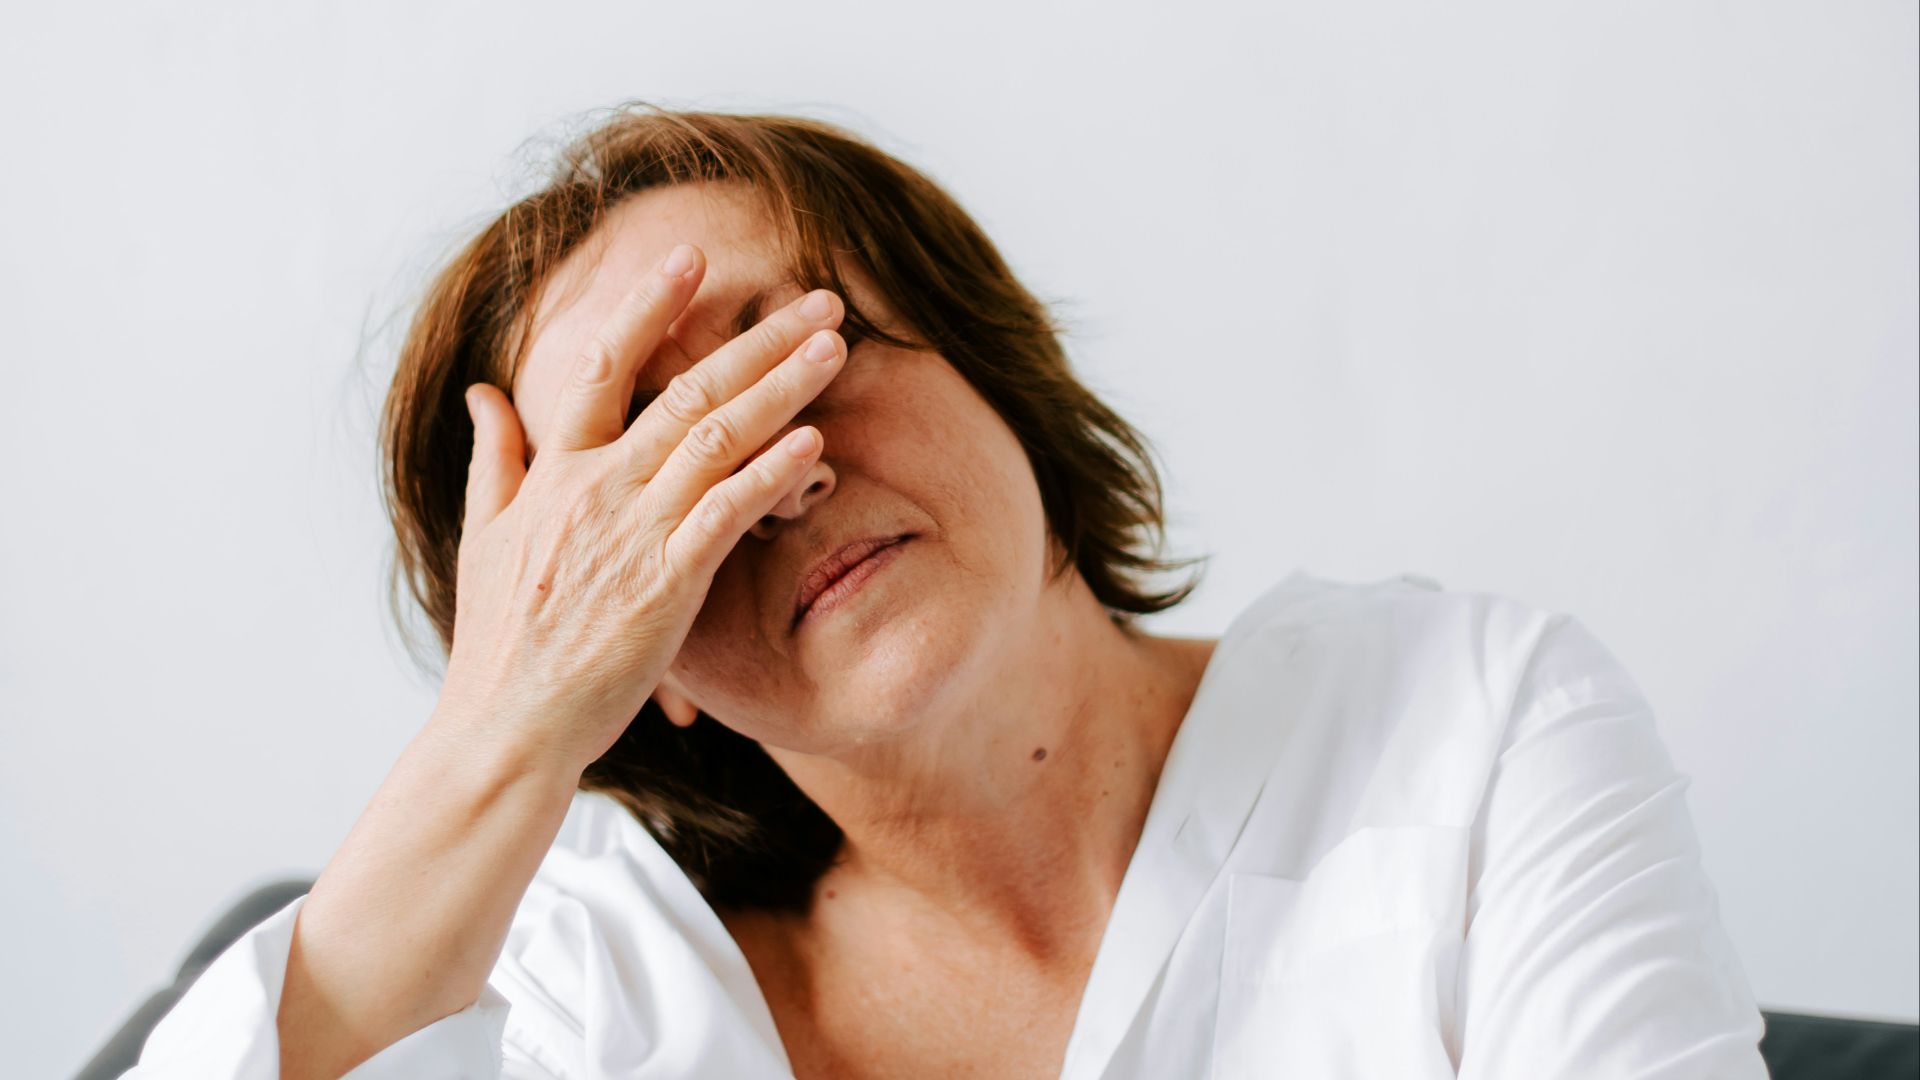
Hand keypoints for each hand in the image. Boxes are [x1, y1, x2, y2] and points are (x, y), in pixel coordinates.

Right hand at [438, 242, 844, 773]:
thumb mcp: (482, 536)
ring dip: (781, 385)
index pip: (603, 364)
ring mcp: (633, 533)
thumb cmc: (498, 640)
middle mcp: (597, 488)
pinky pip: (726, 513)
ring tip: (835, 346)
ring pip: (717, 437)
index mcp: (555, 471)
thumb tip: (483, 390)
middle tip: (820, 297)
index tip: (694, 257)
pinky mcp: (665, 585)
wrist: (507, 727)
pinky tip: (813, 439)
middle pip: (686, 389)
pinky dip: (769, 471)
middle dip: (757, 337)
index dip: (649, 306)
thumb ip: (493, 457)